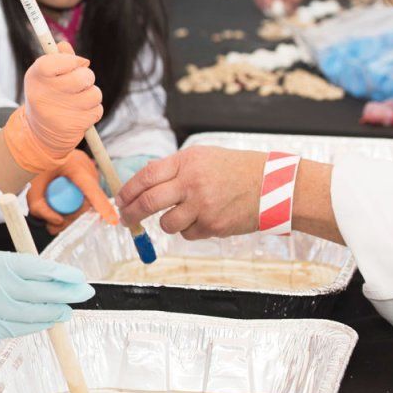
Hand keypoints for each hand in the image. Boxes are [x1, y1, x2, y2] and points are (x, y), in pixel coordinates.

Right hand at [0, 250, 93, 342]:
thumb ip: (23, 266)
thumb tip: (55, 274)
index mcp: (1, 265)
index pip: (40, 269)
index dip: (63, 274)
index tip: (78, 276)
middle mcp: (2, 288)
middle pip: (43, 293)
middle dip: (68, 293)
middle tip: (84, 292)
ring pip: (37, 314)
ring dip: (57, 312)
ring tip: (68, 309)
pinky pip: (25, 327)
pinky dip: (41, 324)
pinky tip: (51, 319)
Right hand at [2, 41, 102, 172]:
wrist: (40, 134)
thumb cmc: (47, 97)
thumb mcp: (45, 77)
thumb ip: (58, 59)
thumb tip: (64, 45)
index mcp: (35, 77)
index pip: (53, 62)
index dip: (72, 60)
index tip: (79, 62)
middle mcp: (45, 94)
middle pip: (83, 77)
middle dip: (87, 77)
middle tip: (81, 82)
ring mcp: (59, 112)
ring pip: (94, 94)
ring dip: (91, 95)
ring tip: (79, 100)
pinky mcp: (73, 125)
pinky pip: (97, 110)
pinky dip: (93, 110)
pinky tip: (80, 113)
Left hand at [28, 151, 117, 234]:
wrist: (40, 147)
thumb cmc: (35, 164)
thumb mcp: (33, 188)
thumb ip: (40, 208)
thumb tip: (58, 223)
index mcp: (76, 168)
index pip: (92, 191)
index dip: (102, 207)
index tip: (113, 220)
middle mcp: (88, 169)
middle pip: (86, 203)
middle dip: (71, 218)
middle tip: (52, 227)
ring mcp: (90, 171)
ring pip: (86, 201)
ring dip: (71, 211)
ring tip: (51, 215)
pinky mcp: (88, 174)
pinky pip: (85, 195)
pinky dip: (73, 203)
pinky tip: (59, 205)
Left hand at [115, 146, 263, 238]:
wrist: (273, 185)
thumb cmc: (234, 170)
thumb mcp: (202, 158)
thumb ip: (173, 170)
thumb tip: (141, 186)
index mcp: (186, 162)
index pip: (146, 176)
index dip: (128, 190)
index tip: (119, 200)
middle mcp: (192, 182)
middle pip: (148, 202)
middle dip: (131, 214)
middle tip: (126, 220)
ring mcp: (202, 206)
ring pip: (166, 224)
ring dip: (167, 223)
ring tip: (181, 214)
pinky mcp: (213, 226)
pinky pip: (188, 234)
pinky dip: (190, 229)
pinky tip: (205, 218)